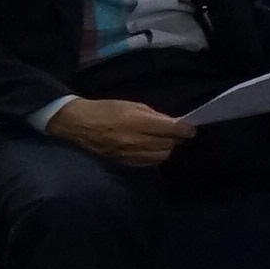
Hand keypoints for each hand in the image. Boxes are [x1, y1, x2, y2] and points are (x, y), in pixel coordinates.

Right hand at [44, 94, 188, 168]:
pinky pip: (149, 163)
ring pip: (161, 156)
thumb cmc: (106, 109)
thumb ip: (154, 115)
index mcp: (137, 122)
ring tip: (164, 141)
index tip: (191, 129)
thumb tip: (172, 123)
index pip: (170, 130)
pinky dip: (155, 156)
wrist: (78, 124)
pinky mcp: (124, 162)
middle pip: (168, 144)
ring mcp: (130, 154)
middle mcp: (135, 140)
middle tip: (176, 133)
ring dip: (166, 148)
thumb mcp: (131, 105)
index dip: (184, 130)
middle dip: (176, 139)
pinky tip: (153, 149)